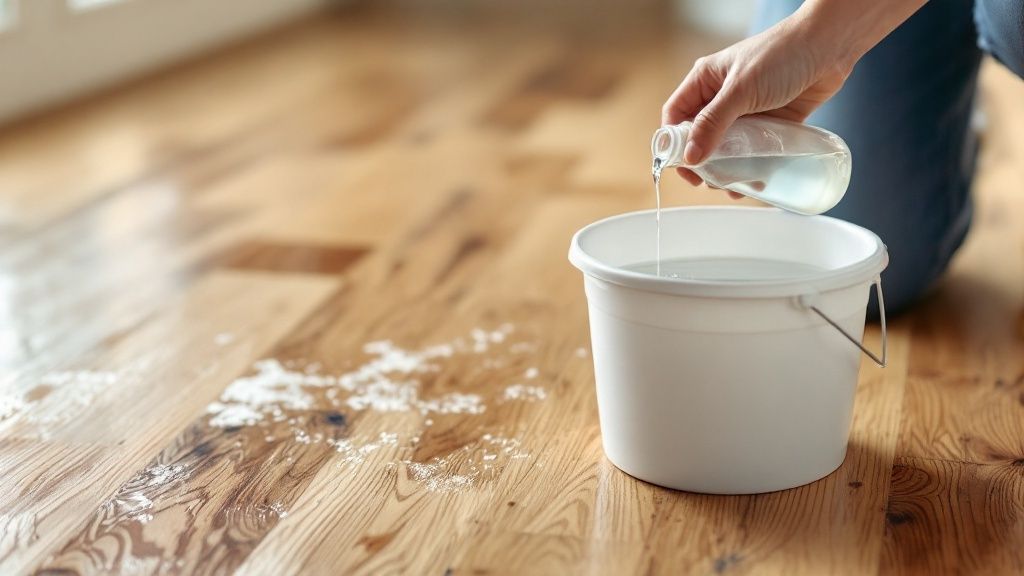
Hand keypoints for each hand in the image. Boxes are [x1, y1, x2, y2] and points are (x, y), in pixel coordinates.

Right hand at [662, 13, 854, 196]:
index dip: (674, 143)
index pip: (676, 116)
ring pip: (728, 148)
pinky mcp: (772, 122)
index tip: (682, 167)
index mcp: (706, 81)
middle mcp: (723, 97)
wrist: (830, 46)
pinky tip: (756, 181)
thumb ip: (713, 124)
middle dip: (703, 162)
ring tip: (734, 185)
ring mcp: (747, 111)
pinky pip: (756, 150)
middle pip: (701, 137)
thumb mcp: (740, 90)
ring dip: (728, 169)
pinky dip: (753, 166)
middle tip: (710, 181)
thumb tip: (691, 157)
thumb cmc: (782, 54)